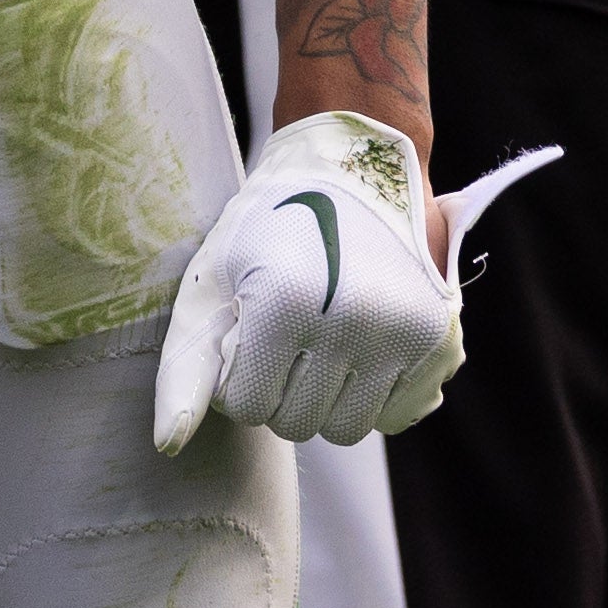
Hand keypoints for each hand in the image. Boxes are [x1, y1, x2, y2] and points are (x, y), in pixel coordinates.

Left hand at [148, 118, 561, 452]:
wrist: (355, 162)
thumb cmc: (270, 222)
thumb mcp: (213, 278)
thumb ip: (185, 365)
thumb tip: (167, 445)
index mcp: (285, 301)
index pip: (250, 407)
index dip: (240, 373)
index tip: (248, 330)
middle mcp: (352, 321)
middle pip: (299, 423)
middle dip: (282, 387)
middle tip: (285, 332)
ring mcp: (403, 333)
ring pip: (348, 429)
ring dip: (328, 397)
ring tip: (322, 338)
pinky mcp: (440, 340)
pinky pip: (396, 417)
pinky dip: (375, 394)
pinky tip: (363, 345)